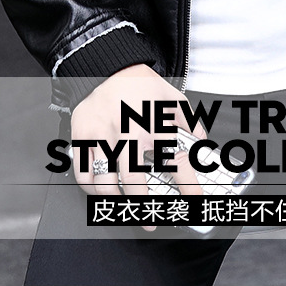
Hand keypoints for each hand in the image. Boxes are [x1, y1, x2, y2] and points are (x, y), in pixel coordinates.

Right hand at [70, 64, 204, 230]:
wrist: (110, 67)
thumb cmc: (143, 86)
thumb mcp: (174, 99)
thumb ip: (190, 124)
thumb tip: (202, 145)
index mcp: (155, 123)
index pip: (176, 161)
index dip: (188, 186)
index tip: (195, 203)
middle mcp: (129, 131)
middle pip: (133, 179)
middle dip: (142, 205)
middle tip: (149, 218)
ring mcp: (103, 134)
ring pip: (104, 181)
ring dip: (113, 200)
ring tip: (121, 206)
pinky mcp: (84, 134)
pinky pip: (83, 172)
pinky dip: (90, 188)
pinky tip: (100, 190)